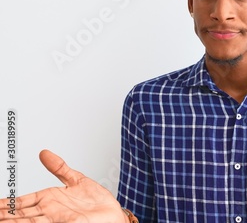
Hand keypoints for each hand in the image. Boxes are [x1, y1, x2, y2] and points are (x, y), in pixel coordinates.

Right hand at [0, 150, 128, 222]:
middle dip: (4, 215)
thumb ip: (59, 168)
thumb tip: (43, 153)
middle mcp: (49, 212)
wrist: (113, 215)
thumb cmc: (97, 202)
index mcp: (49, 200)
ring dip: (11, 222)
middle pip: (19, 215)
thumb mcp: (76, 180)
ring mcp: (55, 220)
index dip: (6, 204)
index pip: (20, 203)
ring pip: (27, 222)